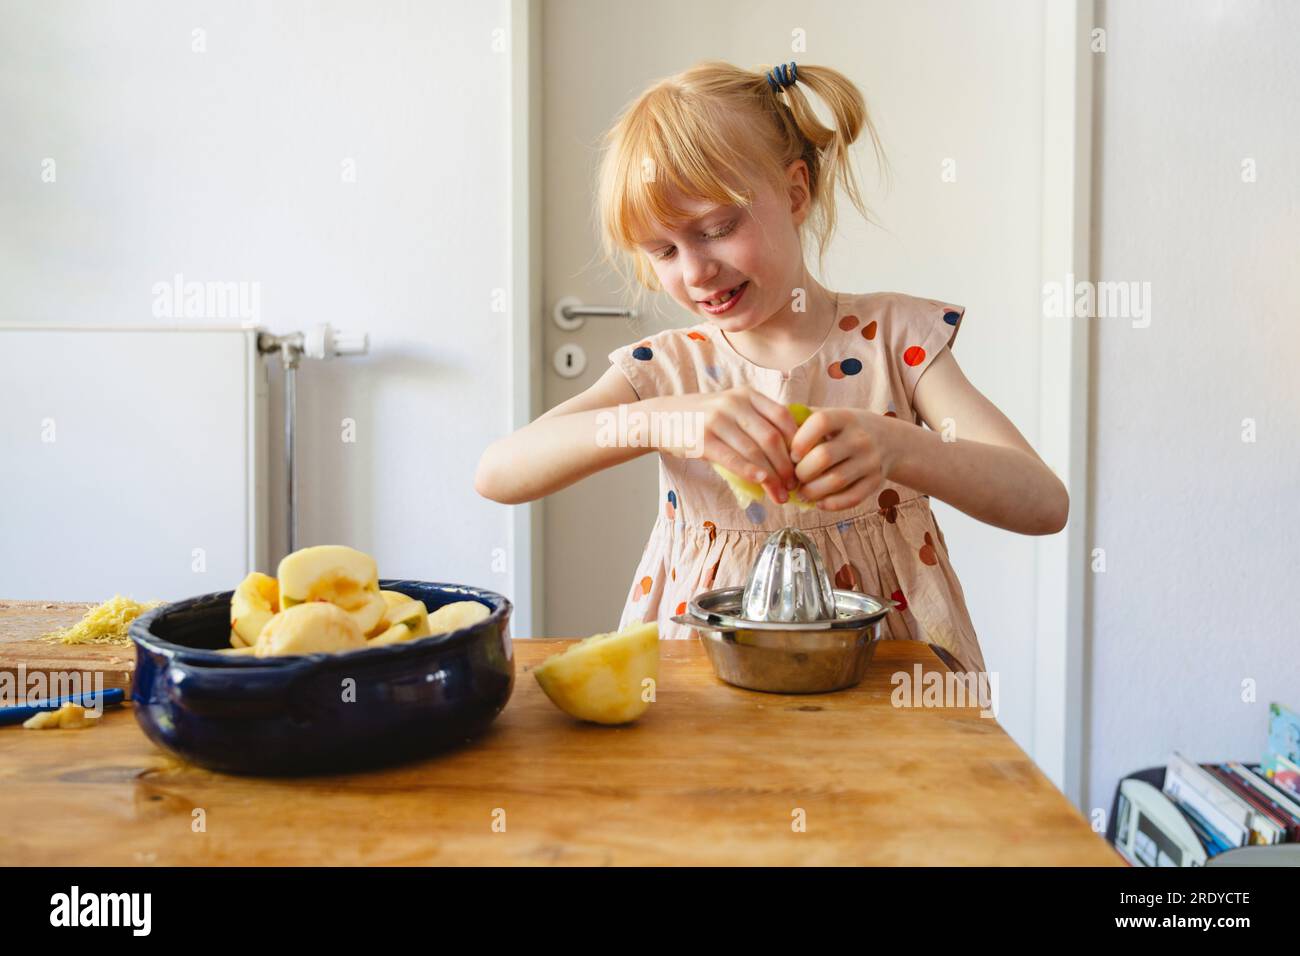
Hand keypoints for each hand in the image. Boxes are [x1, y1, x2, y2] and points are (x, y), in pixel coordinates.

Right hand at [658, 387, 798, 503]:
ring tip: (780, 495)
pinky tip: (762, 483)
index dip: (797, 442)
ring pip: (755, 451)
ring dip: (772, 477)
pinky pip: (733, 458)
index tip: (803, 464)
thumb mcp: (731, 407)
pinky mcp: (703, 439)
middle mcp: (734, 403)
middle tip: (794, 486)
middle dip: (787, 466)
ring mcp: (717, 420)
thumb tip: (790, 452)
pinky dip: (750, 472)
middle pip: (772, 438)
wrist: (662, 418)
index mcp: (747, 395)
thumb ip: (756, 420)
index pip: (783, 417)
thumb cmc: (703, 418)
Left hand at [790, 408, 895, 510]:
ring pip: (836, 481)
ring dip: (812, 492)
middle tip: (793, 478)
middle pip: (824, 457)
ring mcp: (870, 461)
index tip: (791, 454)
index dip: (800, 440)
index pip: (820, 422)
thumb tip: (769, 432)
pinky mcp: (876, 482)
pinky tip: (818, 502)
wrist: (889, 440)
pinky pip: (852, 498)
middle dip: (801, 472)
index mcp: (845, 417)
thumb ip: (801, 421)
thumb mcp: (830, 416)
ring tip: (801, 493)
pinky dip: (831, 504)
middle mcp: (860, 438)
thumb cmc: (845, 430)